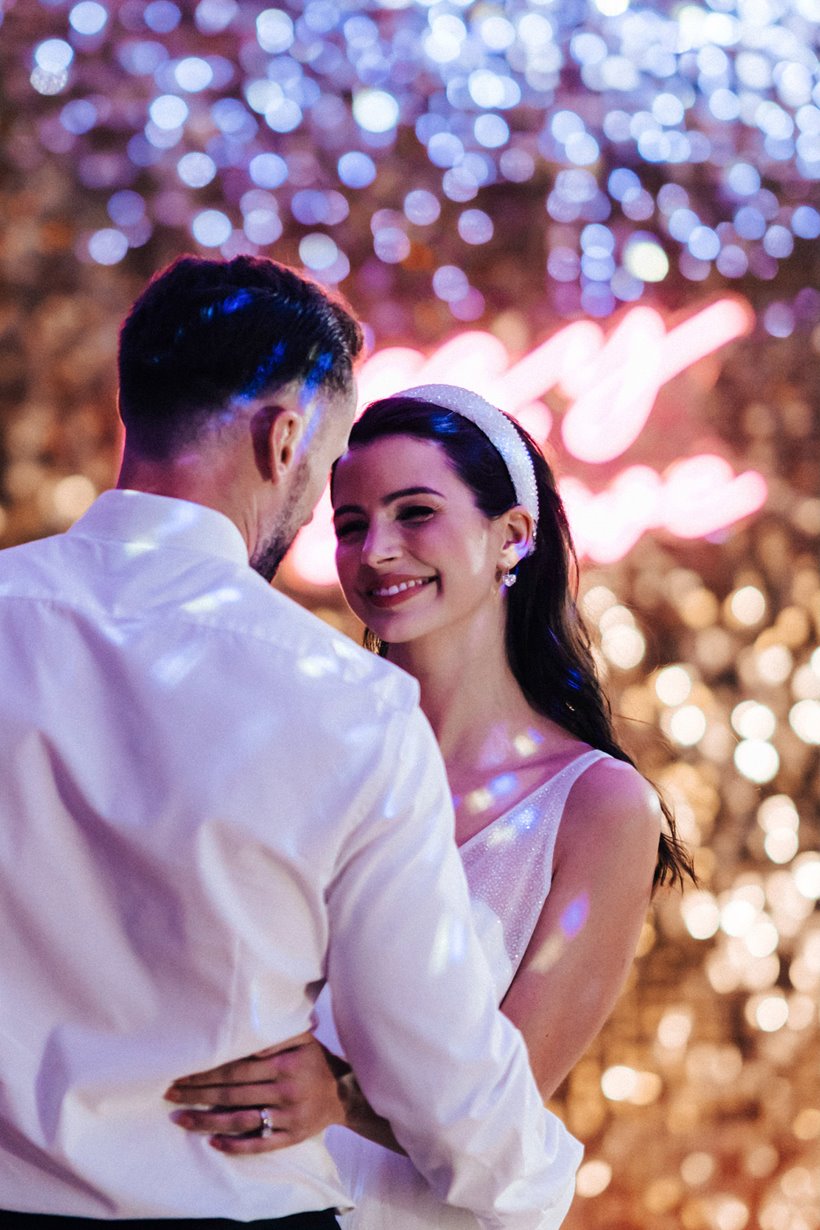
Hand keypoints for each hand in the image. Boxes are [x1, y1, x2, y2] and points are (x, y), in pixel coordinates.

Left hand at [164, 1031, 349, 1154]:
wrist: (344, 1094)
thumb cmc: (316, 1061)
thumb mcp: (303, 1039)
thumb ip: (277, 1034)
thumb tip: (250, 1029)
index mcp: (285, 1065)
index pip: (237, 1069)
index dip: (208, 1071)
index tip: (182, 1072)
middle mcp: (285, 1091)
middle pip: (233, 1094)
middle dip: (198, 1093)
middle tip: (170, 1093)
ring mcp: (287, 1117)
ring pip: (240, 1121)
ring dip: (207, 1121)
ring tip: (180, 1118)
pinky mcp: (290, 1137)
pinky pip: (259, 1144)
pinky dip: (235, 1145)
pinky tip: (212, 1141)